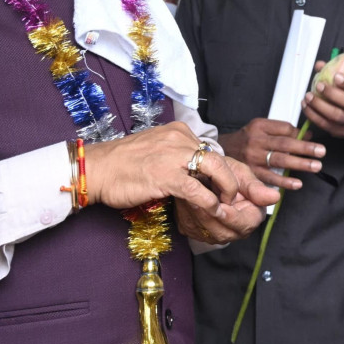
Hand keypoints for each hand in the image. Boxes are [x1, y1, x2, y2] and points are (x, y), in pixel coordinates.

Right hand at [81, 121, 279, 217]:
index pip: (215, 151)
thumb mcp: (158, 154)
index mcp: (179, 132)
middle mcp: (180, 138)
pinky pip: (197, 190)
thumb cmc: (124, 166)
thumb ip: (180, 159)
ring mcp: (173, 155)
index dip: (234, 172)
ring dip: (227, 191)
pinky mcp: (165, 175)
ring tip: (229, 205)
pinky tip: (214, 211)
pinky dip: (210, 202)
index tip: (246, 188)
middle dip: (239, 181)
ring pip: (216, 170)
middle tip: (245, 198)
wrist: (96, 169)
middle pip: (222, 159)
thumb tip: (201, 175)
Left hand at [174, 154, 278, 244]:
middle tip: (198, 201)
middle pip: (223, 233)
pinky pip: (191, 230)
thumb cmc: (227, 174)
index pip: (244, 224)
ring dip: (195, 216)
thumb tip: (275, 197)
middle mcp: (235, 230)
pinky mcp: (198, 232)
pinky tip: (184, 201)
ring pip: (205, 233)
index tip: (222, 206)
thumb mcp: (242, 175)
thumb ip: (256, 188)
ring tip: (188, 198)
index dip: (232, 216)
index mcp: (251, 217)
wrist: (206, 174)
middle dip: (209, 217)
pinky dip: (186, 216)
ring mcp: (216, 234)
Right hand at [219, 117, 325, 190]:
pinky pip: (270, 177)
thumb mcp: (261, 128)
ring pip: (280, 160)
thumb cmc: (247, 138)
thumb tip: (308, 134)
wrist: (222, 150)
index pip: (284, 128)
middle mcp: (256, 141)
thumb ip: (283, 130)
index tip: (313, 138)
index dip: (299, 134)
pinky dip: (285, 181)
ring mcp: (253, 157)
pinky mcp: (251, 172)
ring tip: (316, 166)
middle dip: (305, 148)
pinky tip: (298, 183)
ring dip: (300, 164)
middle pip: (284, 144)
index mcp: (260, 126)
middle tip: (321, 151)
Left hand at [302, 64, 343, 139]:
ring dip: (320, 105)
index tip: (336, 76)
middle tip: (319, 86)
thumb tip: (319, 65)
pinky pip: (325, 124)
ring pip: (337, 116)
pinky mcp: (340, 132)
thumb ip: (335, 71)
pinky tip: (306, 106)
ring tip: (308, 96)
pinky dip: (313, 115)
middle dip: (333, 94)